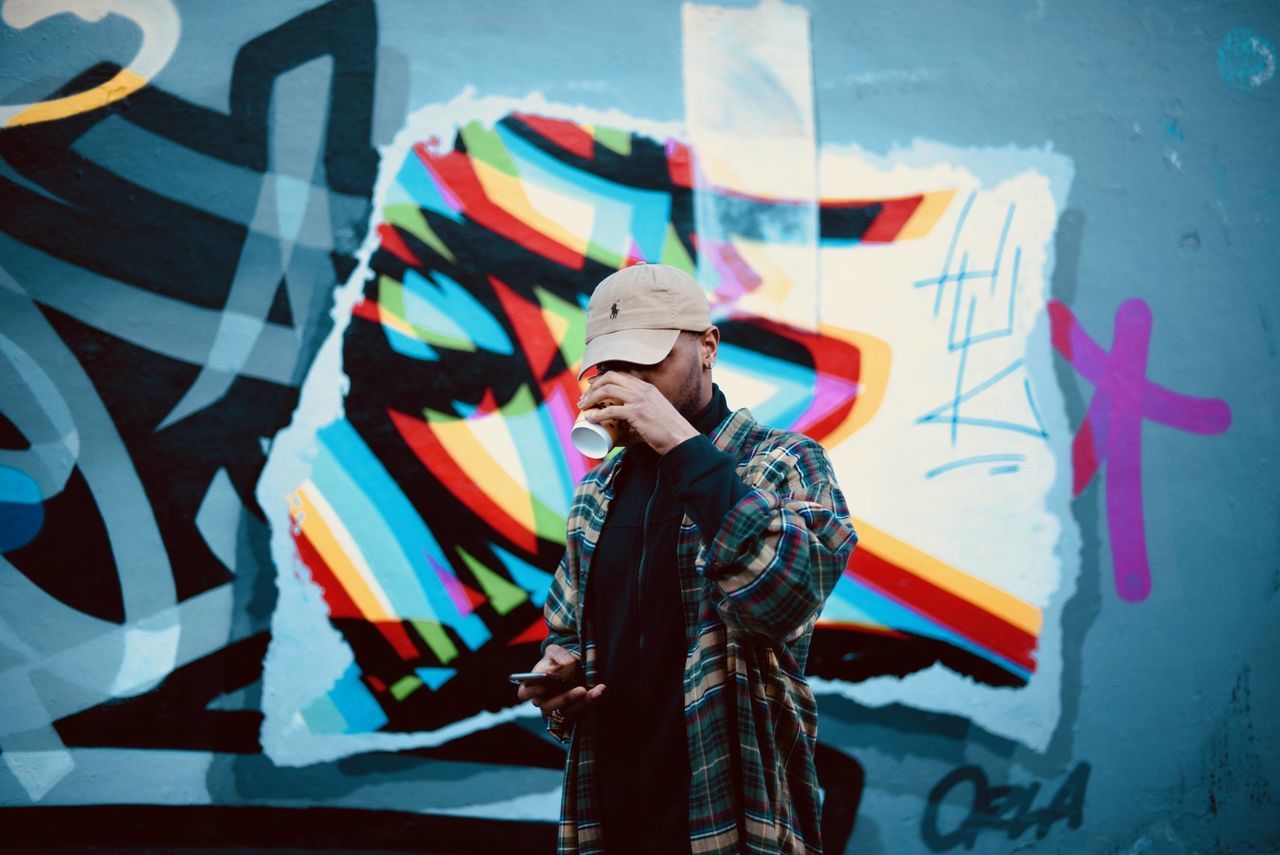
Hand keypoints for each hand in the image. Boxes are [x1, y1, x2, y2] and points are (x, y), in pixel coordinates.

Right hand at [516, 644, 604, 720]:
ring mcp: (556, 708)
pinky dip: (591, 701)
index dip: (531, 691)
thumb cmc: (555, 659)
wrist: (569, 666)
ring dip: (583, 702)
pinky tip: (599, 691)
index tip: (542, 687)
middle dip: (566, 698)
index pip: (525, 693)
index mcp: (532, 686)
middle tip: (581, 690)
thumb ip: (558, 654)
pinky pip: (580, 710)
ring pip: (567, 711)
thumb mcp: (555, 651)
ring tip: (597, 691)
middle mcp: (543, 700)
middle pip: (549, 706)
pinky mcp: (570, 710)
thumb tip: (568, 663)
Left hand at [579, 372, 698, 454]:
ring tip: (583, 407)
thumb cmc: (668, 430)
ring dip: (591, 398)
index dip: (601, 378)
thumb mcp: (656, 411)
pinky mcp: (637, 413)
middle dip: (592, 386)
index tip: (590, 387)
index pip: (619, 373)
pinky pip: (611, 410)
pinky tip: (590, 418)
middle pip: (610, 377)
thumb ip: (643, 410)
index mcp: (647, 387)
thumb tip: (626, 420)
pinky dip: (598, 414)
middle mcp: (643, 389)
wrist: (681, 438)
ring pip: (607, 390)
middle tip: (583, 399)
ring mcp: (640, 400)